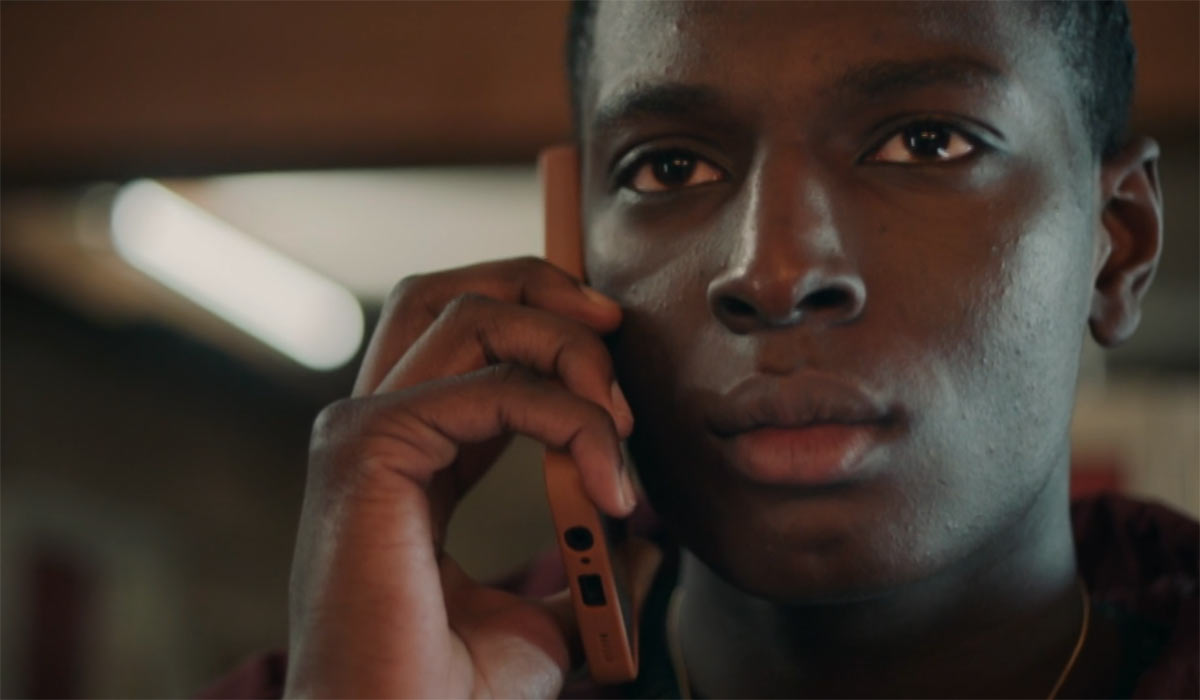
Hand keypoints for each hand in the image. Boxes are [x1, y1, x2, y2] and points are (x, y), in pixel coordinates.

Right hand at [284, 257, 657, 697]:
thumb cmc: (454, 694)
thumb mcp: (544, 616)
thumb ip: (584, 562)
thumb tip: (646, 531)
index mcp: (411, 454)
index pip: (463, 332)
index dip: (546, 318)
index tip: (620, 358)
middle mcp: (378, 428)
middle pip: (450, 292)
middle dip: (543, 286)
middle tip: (615, 326)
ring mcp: (363, 432)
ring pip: (469, 313)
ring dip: (569, 348)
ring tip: (623, 419)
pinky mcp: (368, 448)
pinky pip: (494, 387)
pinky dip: (574, 420)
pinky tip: (613, 483)